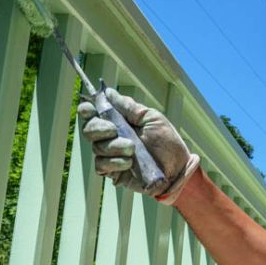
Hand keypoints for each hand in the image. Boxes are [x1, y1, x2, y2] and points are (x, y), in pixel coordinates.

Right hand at [78, 87, 199, 203]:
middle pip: (89, 130)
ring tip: (132, 149)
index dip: (87, 109)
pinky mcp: (114, 172)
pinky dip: (114, 162)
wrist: (178, 168)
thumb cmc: (168, 142)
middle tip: (114, 130)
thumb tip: (108, 92)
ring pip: (97, 148)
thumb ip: (129, 107)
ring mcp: (111, 155)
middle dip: (99, 128)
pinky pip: (102, 165)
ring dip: (114, 147)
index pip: (92, 113)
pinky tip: (129, 163)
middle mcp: (111, 137)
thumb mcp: (152, 118)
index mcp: (119, 121)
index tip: (91, 109)